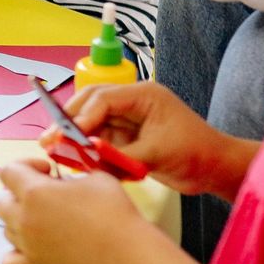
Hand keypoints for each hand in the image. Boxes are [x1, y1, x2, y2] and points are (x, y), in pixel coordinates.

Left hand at [0, 158, 149, 263]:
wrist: (125, 250)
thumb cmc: (113, 209)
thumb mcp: (95, 176)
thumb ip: (72, 174)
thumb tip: (65, 182)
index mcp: (34, 192)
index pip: (9, 171)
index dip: (27, 165)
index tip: (48, 170)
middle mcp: (23, 218)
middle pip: (2, 202)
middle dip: (20, 193)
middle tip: (47, 195)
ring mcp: (27, 245)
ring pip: (6, 229)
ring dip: (20, 220)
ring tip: (46, 220)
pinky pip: (9, 263)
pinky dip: (14, 254)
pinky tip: (30, 247)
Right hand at [62, 78, 254, 196]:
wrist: (214, 168)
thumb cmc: (195, 152)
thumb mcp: (156, 154)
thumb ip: (120, 154)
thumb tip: (87, 154)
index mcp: (143, 95)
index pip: (102, 99)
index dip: (81, 117)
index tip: (64, 136)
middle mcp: (133, 103)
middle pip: (90, 104)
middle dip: (69, 122)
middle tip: (48, 140)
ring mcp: (129, 120)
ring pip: (92, 123)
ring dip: (76, 137)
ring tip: (57, 152)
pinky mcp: (128, 138)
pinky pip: (101, 140)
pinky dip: (89, 151)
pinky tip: (78, 162)